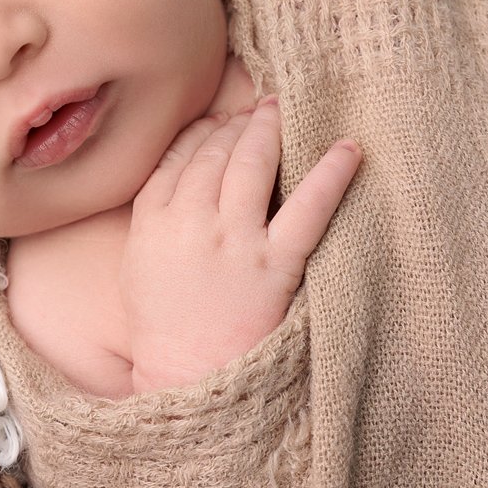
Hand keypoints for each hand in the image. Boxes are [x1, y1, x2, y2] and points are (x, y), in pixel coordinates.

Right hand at [120, 97, 361, 392]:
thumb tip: (184, 172)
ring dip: (269, 129)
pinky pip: (308, 208)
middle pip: (215, 152)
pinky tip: (349, 150)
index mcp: (151, 220)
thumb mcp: (138, 263)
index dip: (204, 130)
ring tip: (282, 112)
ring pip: (252, 163)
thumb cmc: (163, 326)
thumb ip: (155, 214)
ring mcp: (233, 240)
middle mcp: (190, 221)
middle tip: (257, 109)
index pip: (179, 155)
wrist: (188, 377)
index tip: (221, 119)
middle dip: (238, 123)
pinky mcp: (273, 264)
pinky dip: (331, 174)